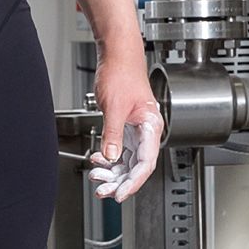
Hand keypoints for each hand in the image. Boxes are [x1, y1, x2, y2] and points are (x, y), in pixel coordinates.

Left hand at [88, 50, 161, 203]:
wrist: (117, 55)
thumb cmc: (122, 73)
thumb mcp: (114, 107)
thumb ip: (113, 134)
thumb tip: (110, 157)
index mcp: (150, 126)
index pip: (145, 163)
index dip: (133, 182)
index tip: (120, 193)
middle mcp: (146, 131)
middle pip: (136, 166)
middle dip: (119, 180)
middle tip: (103, 190)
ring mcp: (136, 129)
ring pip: (126, 160)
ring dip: (112, 172)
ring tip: (97, 177)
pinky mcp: (125, 126)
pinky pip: (119, 150)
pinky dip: (108, 158)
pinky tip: (97, 160)